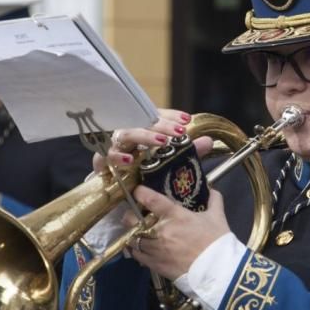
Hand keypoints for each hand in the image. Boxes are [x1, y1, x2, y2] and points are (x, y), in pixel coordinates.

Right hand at [94, 109, 213, 170]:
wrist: (119, 194)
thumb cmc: (144, 173)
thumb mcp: (168, 162)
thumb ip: (187, 151)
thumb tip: (208, 141)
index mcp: (142, 130)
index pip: (154, 115)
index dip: (170, 116)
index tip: (186, 120)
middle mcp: (127, 134)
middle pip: (141, 121)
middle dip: (162, 125)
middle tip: (179, 132)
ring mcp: (113, 146)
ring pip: (126, 134)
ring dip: (144, 136)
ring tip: (162, 142)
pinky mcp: (102, 162)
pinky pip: (105, 156)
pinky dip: (116, 157)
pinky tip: (129, 160)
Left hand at [123, 187, 231, 280]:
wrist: (218, 272)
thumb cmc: (217, 242)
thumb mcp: (217, 217)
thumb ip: (214, 201)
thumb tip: (212, 190)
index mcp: (174, 215)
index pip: (150, 199)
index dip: (140, 193)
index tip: (137, 192)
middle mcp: (160, 230)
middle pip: (133, 220)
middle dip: (130, 216)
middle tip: (134, 216)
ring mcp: (155, 248)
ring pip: (132, 239)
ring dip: (133, 234)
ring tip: (136, 233)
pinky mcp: (154, 264)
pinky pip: (137, 255)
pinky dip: (135, 250)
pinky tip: (139, 248)